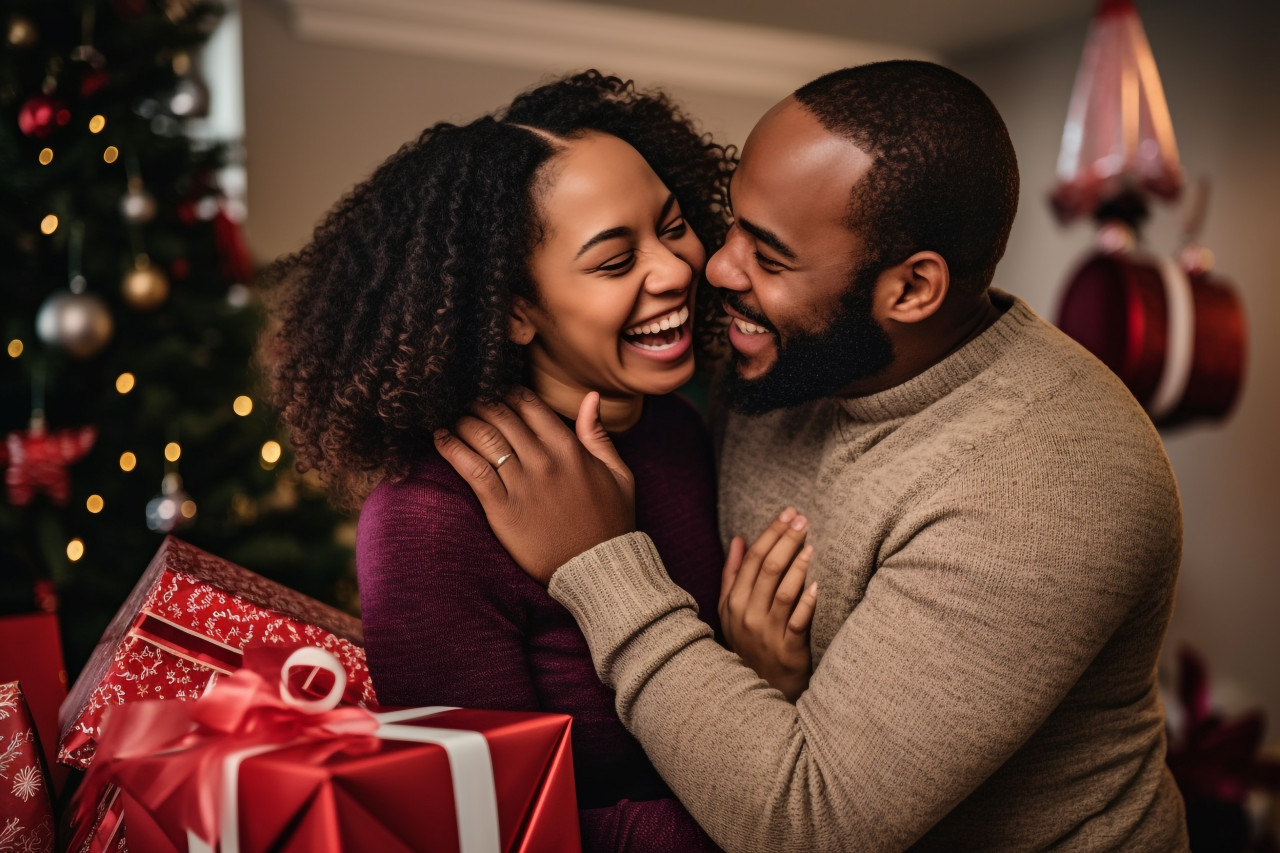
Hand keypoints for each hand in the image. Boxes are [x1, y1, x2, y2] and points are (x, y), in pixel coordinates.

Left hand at [433, 388, 635, 584]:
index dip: (508, 394)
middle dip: (481, 404)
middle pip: (501, 416)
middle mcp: (544, 460)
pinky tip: (441, 438)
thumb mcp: (618, 473)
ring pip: (484, 437)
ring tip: (454, 419)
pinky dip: (452, 449)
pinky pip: (472, 470)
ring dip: (465, 422)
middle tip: (469, 405)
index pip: (529, 405)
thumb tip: (591, 397)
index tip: (496, 395)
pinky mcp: (503, 509)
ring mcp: (522, 484)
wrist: (598, 568)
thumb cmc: (610, 522)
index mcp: (570, 448)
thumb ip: (598, 434)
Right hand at [718, 507, 817, 701]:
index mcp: (733, 602)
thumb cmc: (748, 644)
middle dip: (786, 540)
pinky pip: (798, 621)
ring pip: (782, 591)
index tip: (787, 514)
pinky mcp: (788, 650)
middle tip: (802, 519)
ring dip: (797, 565)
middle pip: (767, 569)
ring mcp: (767, 633)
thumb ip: (732, 574)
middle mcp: (747, 615)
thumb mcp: (730, 610)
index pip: (751, 559)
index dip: (770, 533)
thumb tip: (738, 539)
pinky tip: (817, 585)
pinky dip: (807, 602)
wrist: (758, 691)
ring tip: (810, 544)